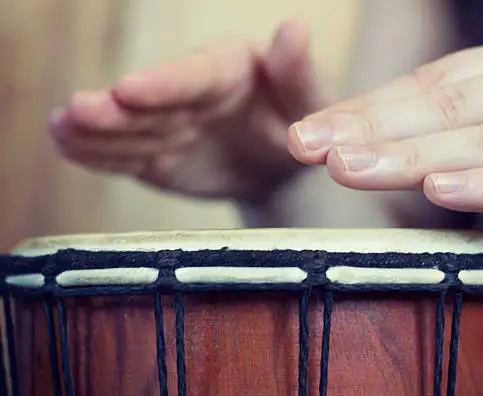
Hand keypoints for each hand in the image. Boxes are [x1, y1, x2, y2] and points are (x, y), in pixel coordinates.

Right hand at [49, 20, 325, 202]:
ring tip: (61, 128)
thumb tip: (293, 30)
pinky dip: (99, 153)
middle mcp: (190, 92)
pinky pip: (126, 155)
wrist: (277, 165)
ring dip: (95, 129)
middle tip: (78, 111)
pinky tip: (67, 144)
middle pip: (150, 101)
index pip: (193, 76)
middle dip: (115, 108)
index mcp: (228, 69)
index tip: (129, 89)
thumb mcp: (310, 103)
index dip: (163, 84)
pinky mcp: (156, 155)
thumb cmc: (299, 123)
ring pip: (130, 127)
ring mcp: (169, 123)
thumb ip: (299, 75)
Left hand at [287, 34, 482, 214]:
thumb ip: (465, 123)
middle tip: (309, 145)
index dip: (362, 110)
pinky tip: (446, 192)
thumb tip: (386, 145)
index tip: (308, 133)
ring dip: (414, 154)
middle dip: (370, 128)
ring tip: (352, 167)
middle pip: (442, 108)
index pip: (424, 89)